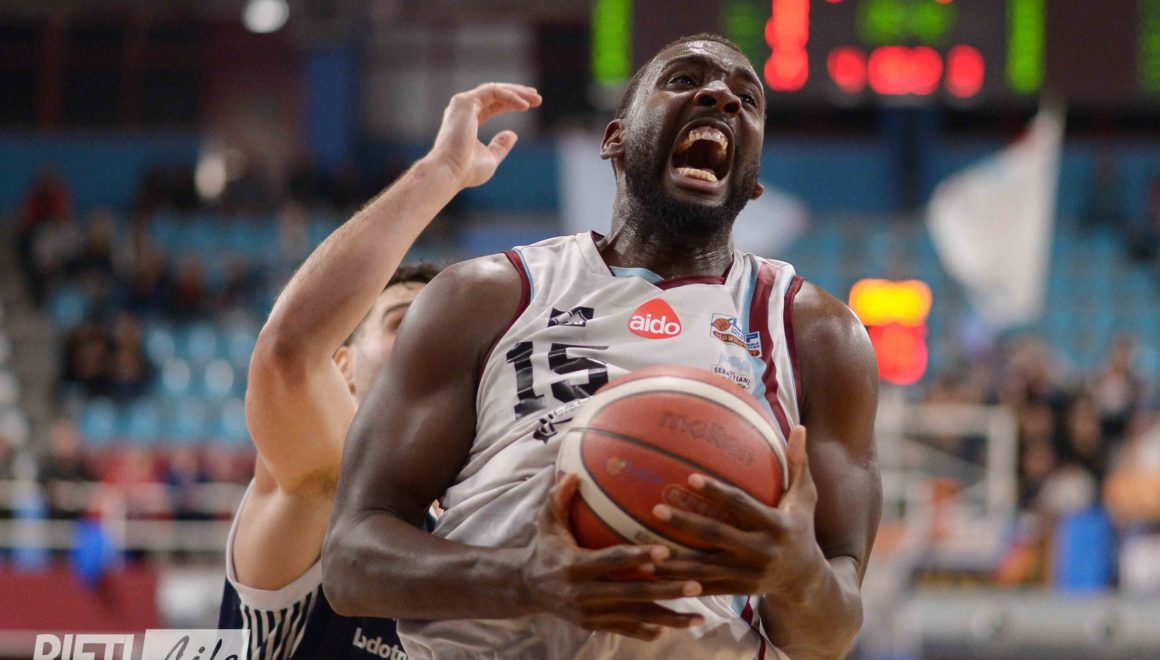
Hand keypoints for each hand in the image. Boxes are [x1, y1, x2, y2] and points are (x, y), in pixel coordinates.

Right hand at [427, 82, 541, 188]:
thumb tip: (513, 134)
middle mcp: (463, 109)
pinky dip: (510, 96)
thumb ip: (500, 146)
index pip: (492, 105)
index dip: (511, 102)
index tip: (530, 104)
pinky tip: (525, 105)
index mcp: (467, 120)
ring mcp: (462, 104)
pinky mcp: (465, 102)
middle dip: (517, 93)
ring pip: (495, 89)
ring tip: (537, 99)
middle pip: (495, 94)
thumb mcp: (490, 158)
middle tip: (537, 97)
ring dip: (517, 92)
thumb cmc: (466, 170)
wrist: (449, 172)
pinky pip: (493, 92)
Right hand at [520, 474, 705, 640]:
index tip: (665, 552)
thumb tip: (573, 473)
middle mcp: (584, 593)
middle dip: (666, 590)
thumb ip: (559, 498)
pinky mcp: (593, 625)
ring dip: (668, 617)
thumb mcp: (547, 523)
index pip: (612, 560)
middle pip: (632, 593)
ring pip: (635, 616)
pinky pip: (625, 629)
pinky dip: (647, 631)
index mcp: (575, 566)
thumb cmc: (544, 548)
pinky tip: (671, 628)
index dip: (638, 557)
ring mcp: (590, 613)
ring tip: (698, 617)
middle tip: (697, 584)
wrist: (526, 587)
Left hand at [649, 425, 828, 598]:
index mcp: (777, 526)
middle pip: (717, 536)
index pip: (741, 506)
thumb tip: (799, 426)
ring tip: (645, 549)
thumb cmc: (801, 527)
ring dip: (674, 561)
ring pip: (704, 568)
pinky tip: (653, 573)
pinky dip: (678, 582)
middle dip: (686, 523)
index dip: (716, 492)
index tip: (689, 478)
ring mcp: (748, 575)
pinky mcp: (737, 590)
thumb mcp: (805, 498)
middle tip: (656, 508)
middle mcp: (762, 552)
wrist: (805, 579)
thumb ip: (799, 463)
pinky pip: (703, 587)